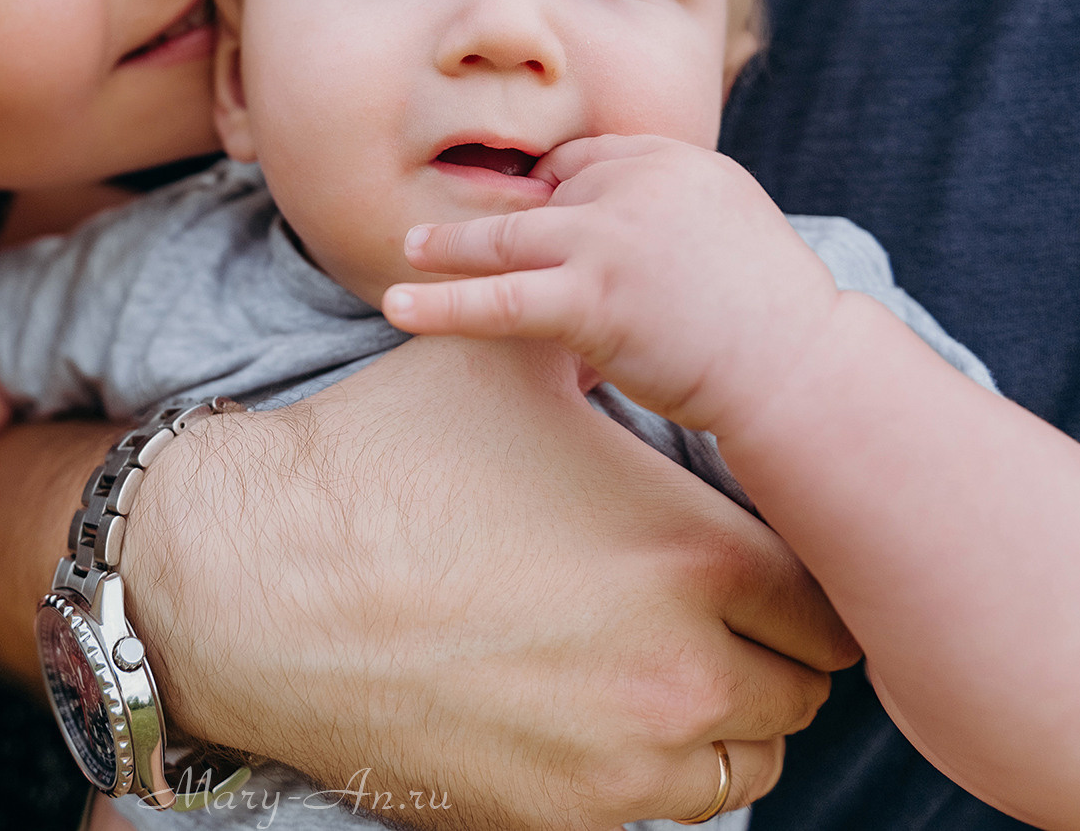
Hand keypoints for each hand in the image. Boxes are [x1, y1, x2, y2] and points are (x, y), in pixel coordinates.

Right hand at [120, 334, 859, 830]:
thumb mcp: (506, 366)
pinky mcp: (566, 817)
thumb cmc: (383, 460)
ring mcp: (626, 758)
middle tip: (712, 612)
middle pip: (803, 683)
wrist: (256, 578)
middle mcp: (683, 668)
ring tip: (661, 663)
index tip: (755, 560)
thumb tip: (630, 299)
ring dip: (727, 714)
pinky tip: (603, 711)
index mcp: (691, 552)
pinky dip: (658, 765)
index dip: (794, 569)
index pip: (824, 593)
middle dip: (768, 645)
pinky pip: (669, 805)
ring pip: (751, 758)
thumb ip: (598, 339)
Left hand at [383, 134, 843, 435]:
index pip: (584, 160)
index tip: (522, 212)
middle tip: (444, 223)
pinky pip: (499, 300)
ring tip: (410, 249)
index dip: (550, 192)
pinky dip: (442, 304)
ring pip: (505, 238)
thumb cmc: (770, 314)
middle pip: (540, 192)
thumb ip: (667, 212)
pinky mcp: (592, 297)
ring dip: (449, 245)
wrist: (801, 366)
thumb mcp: (726, 226)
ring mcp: (610, 238)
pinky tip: (399, 306)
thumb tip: (617, 231)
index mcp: (673, 159)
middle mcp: (636, 185)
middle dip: (493, 213)